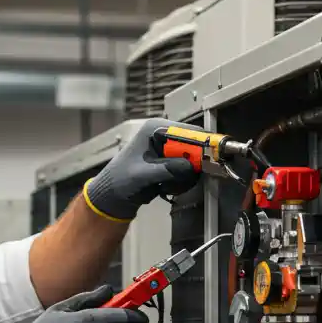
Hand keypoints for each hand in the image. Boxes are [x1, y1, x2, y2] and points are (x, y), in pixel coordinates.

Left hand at [83, 118, 201, 221]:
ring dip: (186, 173)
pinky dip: (182, 179)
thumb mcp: (142, 174)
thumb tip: (189, 166)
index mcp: (154, 128)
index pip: (187, 130)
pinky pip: (186, 168)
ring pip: (192, 158)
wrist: (112, 194)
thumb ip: (165, 169)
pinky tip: (167, 186)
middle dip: (193, 161)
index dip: (199, 143)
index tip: (209, 156)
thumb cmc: (119, 179)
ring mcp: (167, 148)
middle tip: (192, 174)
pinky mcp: (169, 161)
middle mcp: (163, 134)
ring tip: (169, 184)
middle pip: (193, 143)